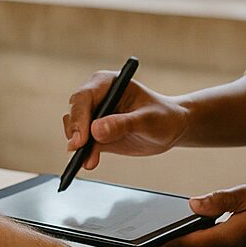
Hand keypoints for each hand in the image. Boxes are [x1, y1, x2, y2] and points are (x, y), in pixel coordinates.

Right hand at [62, 73, 189, 169]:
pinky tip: (89, 163)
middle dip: (75, 132)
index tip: (82, 138)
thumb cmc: (163, 116)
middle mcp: (97, 97)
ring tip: (88, 160)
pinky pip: (83, 144)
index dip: (79, 117)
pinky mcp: (96, 134)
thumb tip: (96, 130)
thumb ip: (123, 124)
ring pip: (74, 129)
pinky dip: (84, 154)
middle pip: (75, 112)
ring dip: (78, 145)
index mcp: (108, 83)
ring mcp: (95, 115)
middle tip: (79, 150)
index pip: (84, 97)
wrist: (171, 129)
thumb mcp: (147, 120)